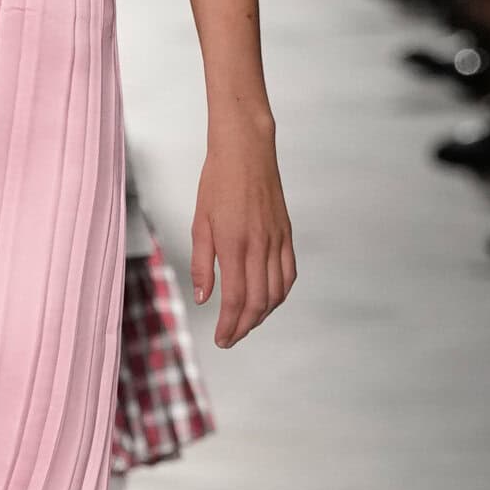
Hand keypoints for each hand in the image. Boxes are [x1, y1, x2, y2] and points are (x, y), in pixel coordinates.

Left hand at [191, 124, 296, 348]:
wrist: (247, 149)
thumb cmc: (217, 181)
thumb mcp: (200, 222)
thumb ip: (203, 263)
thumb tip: (204, 298)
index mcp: (234, 244)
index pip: (236, 299)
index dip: (229, 325)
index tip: (221, 339)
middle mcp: (260, 245)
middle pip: (258, 301)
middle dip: (245, 326)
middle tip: (230, 338)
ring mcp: (277, 240)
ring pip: (277, 291)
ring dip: (263, 314)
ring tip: (246, 323)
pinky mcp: (287, 233)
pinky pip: (289, 272)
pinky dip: (281, 293)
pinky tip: (269, 300)